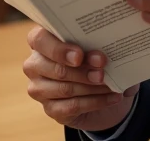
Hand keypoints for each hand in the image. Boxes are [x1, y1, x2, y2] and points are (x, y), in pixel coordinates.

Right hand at [23, 25, 138, 131]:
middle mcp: (35, 64)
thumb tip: (112, 48)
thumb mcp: (96, 47)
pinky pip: (73, 106)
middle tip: (102, 71)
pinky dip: (97, 101)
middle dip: (83, 70)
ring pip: (65, 88)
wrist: (100, 89)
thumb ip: (100, 44)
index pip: (39, 40)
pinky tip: (113, 97)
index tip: (80, 55)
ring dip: (92, 87)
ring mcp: (39, 89)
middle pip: (56, 68)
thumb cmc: (94, 59)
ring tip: (112, 84)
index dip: (59, 49)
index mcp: (42, 40)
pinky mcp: (51, 109)